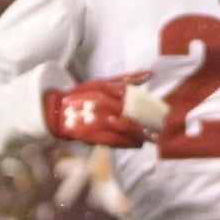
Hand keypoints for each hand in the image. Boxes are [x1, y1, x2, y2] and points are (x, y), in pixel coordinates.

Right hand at [44, 76, 166, 146]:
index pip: (134, 100)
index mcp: (107, 91)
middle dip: (146, 126)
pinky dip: (127, 143)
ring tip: (150, 139)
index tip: (161, 114)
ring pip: (124, 130)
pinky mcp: (93, 135)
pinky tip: (137, 145)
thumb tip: (151, 74)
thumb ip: (127, 78)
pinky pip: (115, 141)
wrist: (57, 110)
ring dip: (139, 136)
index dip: (148, 108)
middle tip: (159, 132)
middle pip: (131, 117)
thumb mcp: (102, 82)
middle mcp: (104, 106)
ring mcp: (98, 121)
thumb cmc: (82, 95)